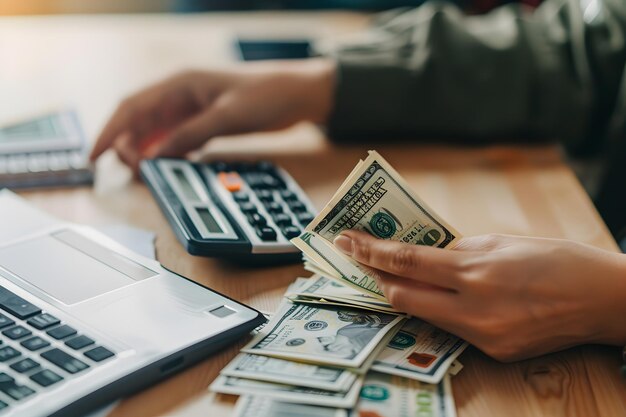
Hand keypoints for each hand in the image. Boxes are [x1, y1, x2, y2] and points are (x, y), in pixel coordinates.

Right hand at [90, 59, 335, 171]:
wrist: (298, 95)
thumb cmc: (267, 93)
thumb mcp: (228, 115)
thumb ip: (191, 134)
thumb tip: (155, 156)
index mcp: (180, 83)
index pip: (132, 106)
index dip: (109, 131)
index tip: (93, 155)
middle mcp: (181, 95)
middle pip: (139, 121)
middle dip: (126, 146)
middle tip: (127, 172)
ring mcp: (192, 110)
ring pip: (156, 132)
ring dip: (145, 151)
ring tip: (142, 173)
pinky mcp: (205, 123)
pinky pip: (176, 139)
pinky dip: (167, 153)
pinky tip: (165, 166)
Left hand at [334, 231, 625, 360]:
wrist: (604, 300)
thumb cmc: (556, 259)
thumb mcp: (501, 242)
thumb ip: (457, 252)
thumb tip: (424, 256)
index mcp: (477, 271)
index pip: (406, 262)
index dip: (370, 251)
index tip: (345, 241)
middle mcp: (474, 309)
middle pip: (402, 296)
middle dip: (375, 276)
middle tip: (358, 257)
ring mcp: (483, 336)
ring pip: (423, 315)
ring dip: (404, 293)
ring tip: (391, 274)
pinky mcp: (494, 352)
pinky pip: (453, 328)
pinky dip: (439, 310)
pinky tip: (436, 296)